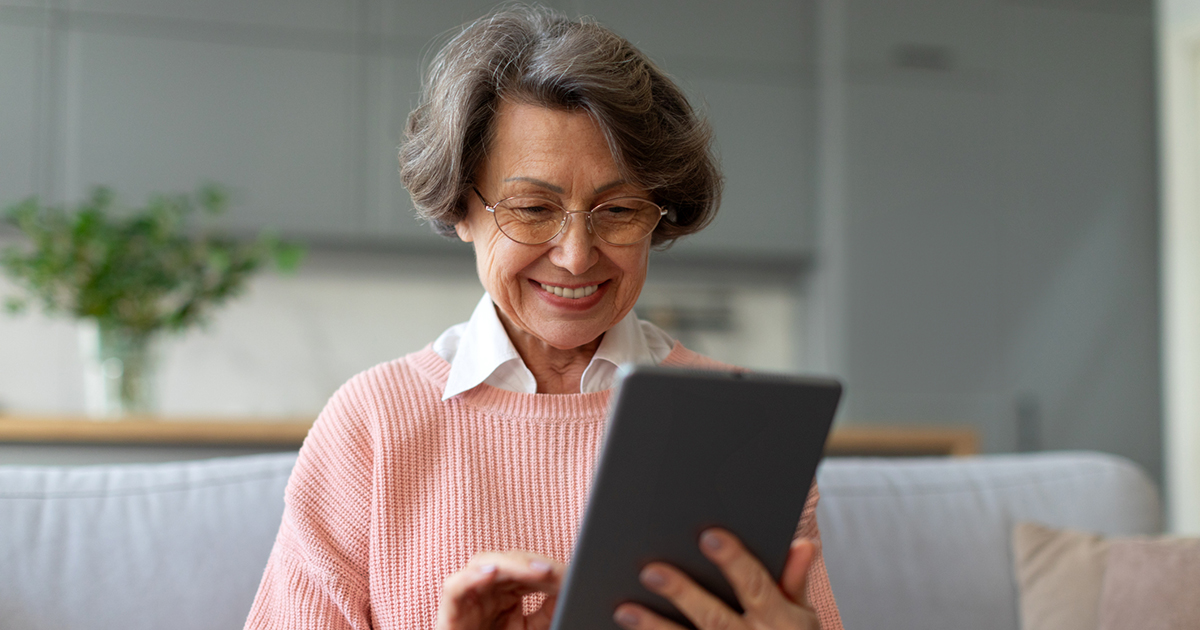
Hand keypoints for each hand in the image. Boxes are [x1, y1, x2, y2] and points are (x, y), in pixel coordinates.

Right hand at [435, 550, 565, 629]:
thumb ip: (547, 612)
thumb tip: (567, 588)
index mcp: (504, 590)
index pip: (524, 568)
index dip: (543, 567)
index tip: (565, 573)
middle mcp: (485, 588)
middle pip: (506, 561)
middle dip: (530, 563)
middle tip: (553, 571)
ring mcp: (467, 597)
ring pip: (483, 564)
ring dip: (511, 564)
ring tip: (535, 571)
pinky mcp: (449, 610)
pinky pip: (455, 587)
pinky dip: (471, 577)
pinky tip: (491, 572)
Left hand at [612, 530, 818, 629]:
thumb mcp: (805, 620)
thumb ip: (795, 582)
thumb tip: (801, 544)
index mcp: (779, 620)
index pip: (755, 585)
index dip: (734, 560)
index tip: (710, 536)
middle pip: (714, 617)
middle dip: (683, 594)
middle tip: (652, 571)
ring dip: (655, 628)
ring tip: (625, 610)